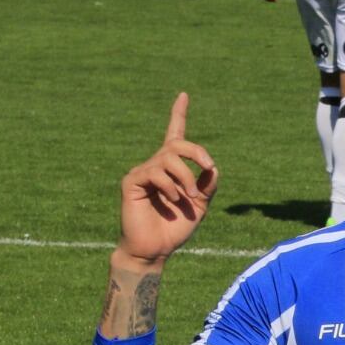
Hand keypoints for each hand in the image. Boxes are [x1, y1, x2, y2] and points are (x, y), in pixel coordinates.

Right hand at [117, 93, 217, 264]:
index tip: (184, 95)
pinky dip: (169, 186)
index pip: (175, 135)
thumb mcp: (200, 206)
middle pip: (177, 143)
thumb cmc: (174, 229)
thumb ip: (208, 186)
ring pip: (169, 158)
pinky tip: (172, 200)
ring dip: (187, 177)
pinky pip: (155, 172)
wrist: (155, 250)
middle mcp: (156, 166)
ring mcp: (143, 172)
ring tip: (188, 198)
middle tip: (209, 169)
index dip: (178, 114)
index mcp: (172, 169)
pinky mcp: (131, 182)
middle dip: (198, 152)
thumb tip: (212, 168)